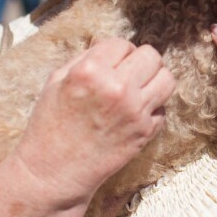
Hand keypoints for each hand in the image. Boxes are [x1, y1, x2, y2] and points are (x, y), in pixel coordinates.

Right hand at [13, 37, 174, 203]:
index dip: (116, 53)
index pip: (122, 44)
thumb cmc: (49, 125)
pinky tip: (134, 114)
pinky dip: (153, 108)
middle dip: (139, 62)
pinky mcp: (146, 132)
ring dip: (154, 80)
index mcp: (90, 71)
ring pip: (167, 78)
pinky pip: (163, 107)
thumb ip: (86, 57)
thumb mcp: (57, 81)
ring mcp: (135, 111)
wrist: (53, 172)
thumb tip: (110, 45)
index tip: (109, 65)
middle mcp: (117, 88)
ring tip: (139, 88)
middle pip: (151, 56)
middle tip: (128, 74)